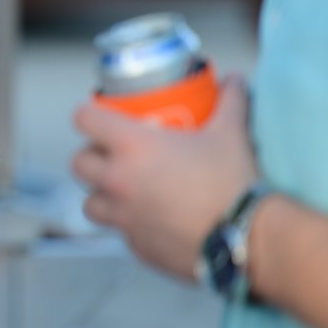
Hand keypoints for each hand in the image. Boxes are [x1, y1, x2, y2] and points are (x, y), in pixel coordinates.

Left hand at [71, 77, 258, 280]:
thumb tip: (234, 80)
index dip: (89, 114)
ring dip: (101, 194)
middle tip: (113, 154)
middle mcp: (118, 181)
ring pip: (90, 203)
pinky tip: (152, 219)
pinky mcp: (136, 247)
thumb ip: (230, 101)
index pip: (84, 119)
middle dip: (92, 156)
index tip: (98, 116)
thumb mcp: (230, 133)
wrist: (249, 239)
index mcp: (132, 147)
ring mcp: (124, 217)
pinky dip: (129, 224)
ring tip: (124, 189)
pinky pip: (121, 232)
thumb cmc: (233, 183)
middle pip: (79, 163)